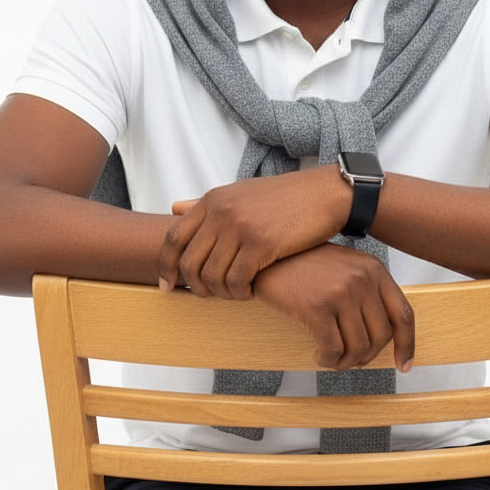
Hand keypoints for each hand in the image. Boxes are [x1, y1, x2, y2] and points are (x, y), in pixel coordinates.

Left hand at [158, 166, 349, 299]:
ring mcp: (239, 227)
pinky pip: (237, 280)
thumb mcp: (240, 192)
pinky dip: (239, 293)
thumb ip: (206, 204)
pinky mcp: (261, 243)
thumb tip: (174, 207)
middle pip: (188, 262)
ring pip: (211, 276)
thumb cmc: (284, 197)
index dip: (166, 266)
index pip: (173, 238)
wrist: (324, 193)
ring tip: (234, 294)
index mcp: (212, 199)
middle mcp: (220, 211)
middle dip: (194, 286)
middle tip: (208, 296)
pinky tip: (250, 292)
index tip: (169, 286)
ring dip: (220, 293)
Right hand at [252, 244, 414, 371]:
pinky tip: (318, 354)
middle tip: (350, 360)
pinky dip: (328, 360)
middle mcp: (361, 279)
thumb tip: (383, 336)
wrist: (268, 256)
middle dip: (366, 357)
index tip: (403, 364)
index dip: (406, 345)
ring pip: (358, 348)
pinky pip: (332, 350)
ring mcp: (340, 292)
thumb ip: (367, 292)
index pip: (403, 314)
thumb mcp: (345, 268)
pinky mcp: (316, 307)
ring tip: (332, 357)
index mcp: (373, 269)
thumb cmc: (303, 264)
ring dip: (345, 362)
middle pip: (381, 338)